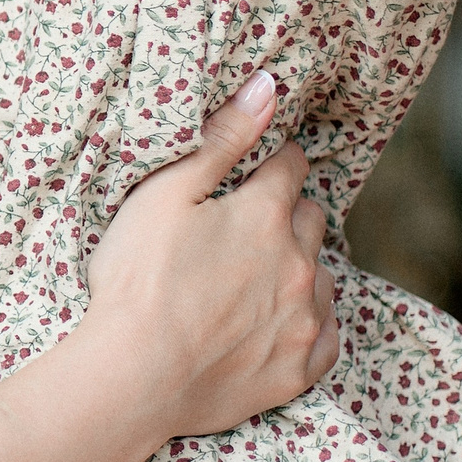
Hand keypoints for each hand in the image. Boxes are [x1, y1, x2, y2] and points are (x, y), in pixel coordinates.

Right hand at [79, 71, 338, 439]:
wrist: (134, 375)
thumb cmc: (139, 278)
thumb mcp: (165, 193)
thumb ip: (222, 138)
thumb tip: (268, 86)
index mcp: (266, 214)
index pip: (290, 166)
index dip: (272, 161)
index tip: (256, 170)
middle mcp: (299, 263)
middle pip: (311, 220)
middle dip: (286, 215)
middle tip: (246, 226)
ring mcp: (303, 320)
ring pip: (322, 276)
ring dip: (298, 268)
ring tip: (254, 278)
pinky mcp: (297, 370)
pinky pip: (327, 337)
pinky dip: (310, 323)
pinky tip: (280, 321)